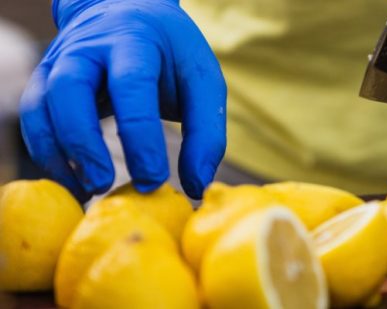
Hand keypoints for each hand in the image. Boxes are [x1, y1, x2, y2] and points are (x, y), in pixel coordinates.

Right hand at [20, 0, 226, 201]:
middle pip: (69, 91)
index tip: (153, 179)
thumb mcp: (202, 81)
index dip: (140, 137)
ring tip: (88, 192)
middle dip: (84, 143)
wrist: (127, 12)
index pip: (131, 86)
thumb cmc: (171, 56)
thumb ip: (206, 133)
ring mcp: (59, 64)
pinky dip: (49, 155)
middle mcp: (88, 50)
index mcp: (134, 42)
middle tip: (106, 185)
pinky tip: (75, 183)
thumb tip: (197, 188)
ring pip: (40, 108)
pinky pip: (34, 121)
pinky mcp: (45, 83)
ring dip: (59, 155)